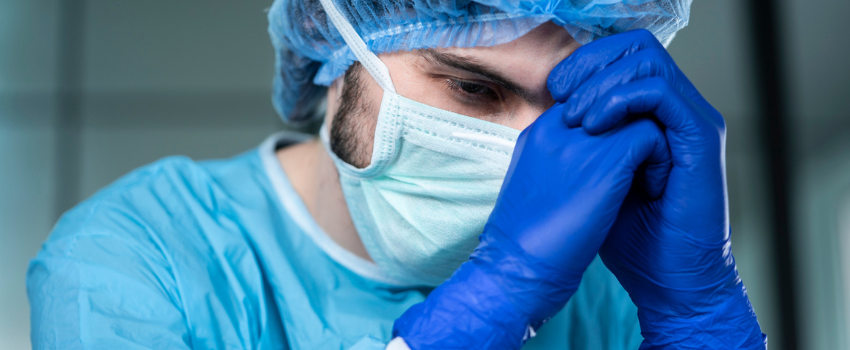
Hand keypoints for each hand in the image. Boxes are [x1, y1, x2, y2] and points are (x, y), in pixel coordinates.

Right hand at [392, 103, 670, 348]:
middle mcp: (557, 127)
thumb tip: (587, 166)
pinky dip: (660, 159)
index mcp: (538, 134)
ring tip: (648, 176)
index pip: (586, 101)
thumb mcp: (535, 190)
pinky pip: (651, 134)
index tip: (622, 161)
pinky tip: (653, 189)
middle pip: (610, 96)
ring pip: (634, 110)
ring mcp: (580, 139)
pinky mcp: (606, 158)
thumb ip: (557, 165)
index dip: (611, 125)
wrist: (517, 270)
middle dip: (633, 124)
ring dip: (649, 140)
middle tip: (644, 162)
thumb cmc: (526, 245)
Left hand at [548, 29, 766, 348]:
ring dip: (603, 83)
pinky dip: (623, 100)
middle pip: (636, 48)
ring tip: (578, 116)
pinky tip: (595, 125)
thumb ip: (584, 140)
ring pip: (648, 63)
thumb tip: (554, 110)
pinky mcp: (700, 139)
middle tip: (562, 93)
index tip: (554, 90)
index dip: (584, 64)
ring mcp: (689, 122)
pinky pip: (661, 94)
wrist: (664, 278)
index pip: (621, 58)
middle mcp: (673, 113)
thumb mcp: (593, 175)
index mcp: (651, 117)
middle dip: (592, 64)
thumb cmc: (627, 236)